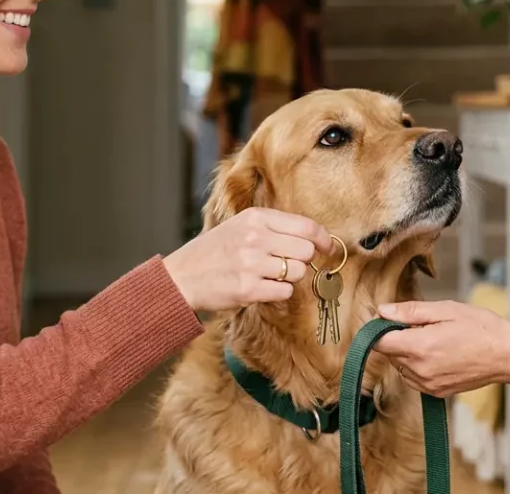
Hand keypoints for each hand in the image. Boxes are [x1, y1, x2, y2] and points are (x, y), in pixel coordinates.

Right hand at [163, 207, 334, 311]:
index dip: (323, 239)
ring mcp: (251, 263)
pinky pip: (285, 291)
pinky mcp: (248, 289)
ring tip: (267, 275)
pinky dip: (278, 292)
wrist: (182, 276)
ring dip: (288, 277)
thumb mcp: (240, 226)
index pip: (305, 226)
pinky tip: (261, 287)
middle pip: (306, 251)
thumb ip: (274, 228)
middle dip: (302, 260)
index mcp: (255, 217)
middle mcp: (254, 237)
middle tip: (287, 264)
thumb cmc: (215, 252)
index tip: (327, 247)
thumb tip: (313, 237)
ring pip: (298, 272)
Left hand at [373, 300, 509, 396]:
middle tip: (422, 327)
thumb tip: (382, 311)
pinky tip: (438, 355)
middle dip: (397, 338)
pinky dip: (418, 366)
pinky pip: (413, 378)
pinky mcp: (436, 393)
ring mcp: (427, 384)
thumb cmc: (482, 329)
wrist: (508, 356)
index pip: (379, 343)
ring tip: (434, 341)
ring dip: (408, 353)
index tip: (390, 320)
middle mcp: (420, 370)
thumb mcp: (446, 310)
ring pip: (400, 367)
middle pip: (389, 354)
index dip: (380, 329)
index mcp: (420, 347)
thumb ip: (410, 312)